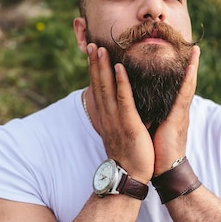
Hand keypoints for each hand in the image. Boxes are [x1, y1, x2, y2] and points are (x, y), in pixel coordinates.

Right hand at [87, 43, 153, 183]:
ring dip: (103, 68)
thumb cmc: (129, 157)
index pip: (98, 90)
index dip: (94, 71)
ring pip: (107, 88)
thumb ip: (121, 119)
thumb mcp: (121, 134)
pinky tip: (118, 68)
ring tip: (100, 49)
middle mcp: (107, 116)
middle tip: (91, 44)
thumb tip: (123, 108)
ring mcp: (116, 119)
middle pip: (98, 85)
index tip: (93, 54)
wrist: (129, 177)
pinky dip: (120, 82)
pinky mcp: (128, 124)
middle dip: (95, 64)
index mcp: (107, 117)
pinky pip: (123, 100)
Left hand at [152, 45, 199, 174]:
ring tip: (196, 49)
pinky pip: (184, 96)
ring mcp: (180, 114)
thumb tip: (142, 107)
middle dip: (191, 64)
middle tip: (194, 45)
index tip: (185, 56)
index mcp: (171, 111)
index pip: (176, 87)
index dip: (181, 71)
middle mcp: (178, 110)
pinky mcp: (178, 119)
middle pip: (185, 82)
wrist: (164, 171)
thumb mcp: (152, 128)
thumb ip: (151, 116)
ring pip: (187, 85)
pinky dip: (188, 80)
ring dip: (192, 66)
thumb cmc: (156, 151)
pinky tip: (191, 67)